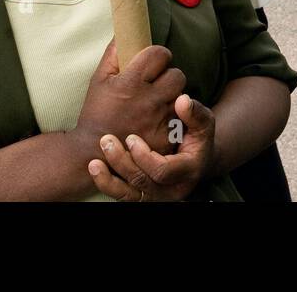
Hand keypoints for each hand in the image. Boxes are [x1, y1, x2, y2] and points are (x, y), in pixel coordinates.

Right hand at [72, 42, 186, 161]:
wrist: (92, 152)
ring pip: (181, 98)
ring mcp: (158, 120)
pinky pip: (180, 120)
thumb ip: (113, 54)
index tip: (154, 61)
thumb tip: (123, 31)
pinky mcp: (165, 138)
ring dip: (172, 98)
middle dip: (170, 76)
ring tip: (158, 104)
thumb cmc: (96, 112)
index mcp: (130, 83)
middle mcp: (148, 100)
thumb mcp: (98, 80)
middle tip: (159, 84)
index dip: (158, 55)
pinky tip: (160, 121)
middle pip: (177, 76)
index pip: (160, 54)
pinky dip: (173, 119)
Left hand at [88, 93, 215, 202]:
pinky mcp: (143, 197)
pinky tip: (96, 169)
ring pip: (129, 195)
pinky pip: (122, 197)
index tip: (131, 138)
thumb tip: (182, 100)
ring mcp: (156, 196)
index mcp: (187, 171)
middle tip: (106, 141)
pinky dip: (107, 184)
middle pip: (142, 183)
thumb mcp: (203, 123)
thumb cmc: (197, 136)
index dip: (145, 157)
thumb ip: (194, 112)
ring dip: (110, 179)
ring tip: (94, 163)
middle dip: (122, 163)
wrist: (195, 159)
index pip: (162, 171)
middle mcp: (172, 190)